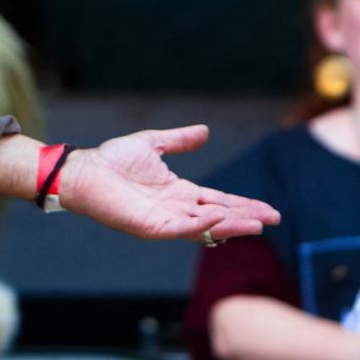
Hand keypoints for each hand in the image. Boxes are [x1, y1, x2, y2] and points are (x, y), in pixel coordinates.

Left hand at [56, 125, 279, 241]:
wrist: (86, 170)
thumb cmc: (113, 160)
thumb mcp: (153, 144)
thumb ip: (179, 141)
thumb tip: (205, 131)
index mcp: (179, 192)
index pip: (219, 200)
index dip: (244, 204)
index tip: (269, 209)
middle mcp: (176, 209)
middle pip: (219, 216)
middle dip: (246, 217)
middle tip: (274, 219)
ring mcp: (165, 220)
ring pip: (205, 226)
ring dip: (230, 224)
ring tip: (256, 223)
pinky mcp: (150, 227)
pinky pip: (179, 229)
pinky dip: (198, 225)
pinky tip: (216, 218)